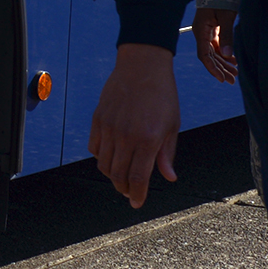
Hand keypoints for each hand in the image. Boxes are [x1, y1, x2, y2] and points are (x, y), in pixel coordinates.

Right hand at [89, 43, 179, 208]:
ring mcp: (109, 127)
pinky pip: (95, 147)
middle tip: (130, 192)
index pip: (138, 178)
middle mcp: (126, 135)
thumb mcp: (171, 125)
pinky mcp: (98, 119)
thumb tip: (168, 177)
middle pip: (119, 175)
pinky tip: (111, 156)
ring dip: (112, 176)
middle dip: (124, 188)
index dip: (137, 195)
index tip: (137, 203)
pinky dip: (101, 157)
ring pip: (104, 164)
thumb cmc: (162, 94)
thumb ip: (167, 153)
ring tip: (121, 176)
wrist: (143, 65)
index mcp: (149, 139)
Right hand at [192, 6, 237, 82]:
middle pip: (209, 56)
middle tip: (232, 80)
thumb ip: (227, 36)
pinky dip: (225, 54)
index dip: (212, 68)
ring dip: (223, 63)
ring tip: (235, 74)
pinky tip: (234, 60)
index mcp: (201, 31)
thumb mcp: (226, 17)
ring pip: (214, 52)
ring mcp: (206, 31)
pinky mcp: (212, 29)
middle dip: (220, 69)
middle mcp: (201, 33)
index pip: (204, 55)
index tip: (222, 79)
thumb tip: (228, 55)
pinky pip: (217, 46)